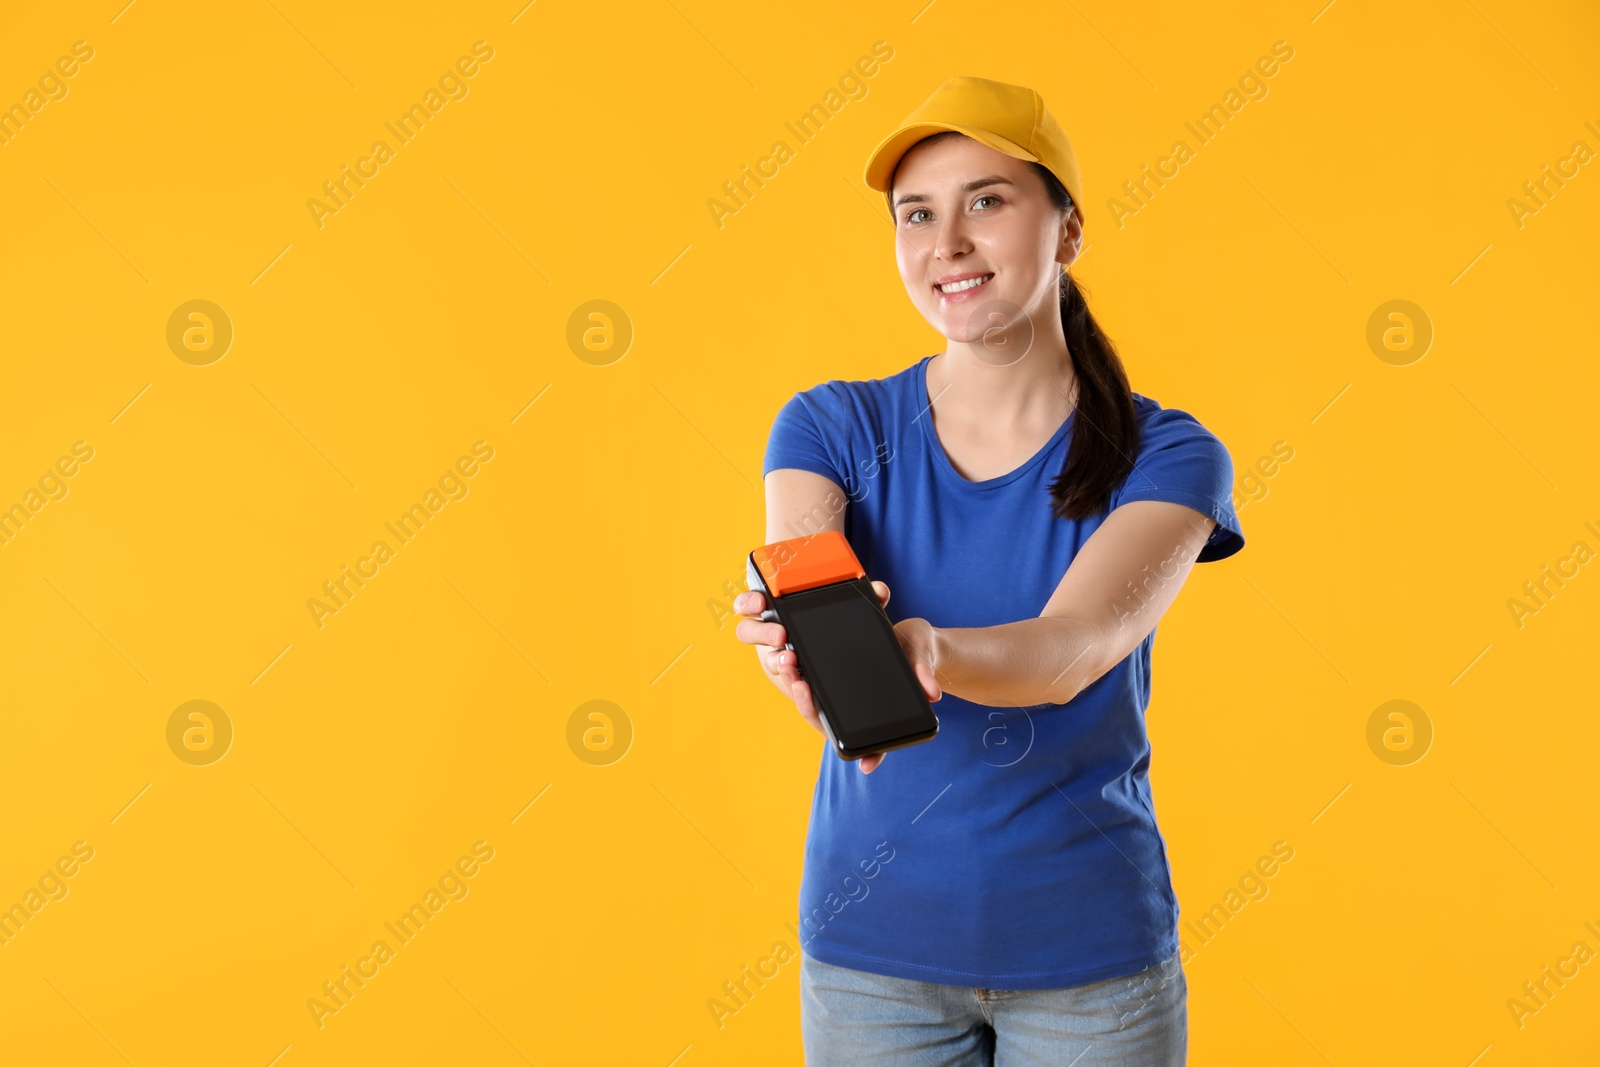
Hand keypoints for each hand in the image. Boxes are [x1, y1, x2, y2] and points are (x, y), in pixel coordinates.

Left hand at [733, 581, 940, 774]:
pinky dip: (795, 651)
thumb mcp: (922, 660)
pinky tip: (785, 635)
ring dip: (789, 671)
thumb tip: (932, 693)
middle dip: (795, 688)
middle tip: (789, 666)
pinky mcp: (831, 663)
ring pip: (804, 684)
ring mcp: (835, 683)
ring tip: (785, 652)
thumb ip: (924, 674)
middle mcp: (843, 700)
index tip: (802, 690)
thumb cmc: (918, 654)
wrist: (918, 641)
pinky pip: (808, 662)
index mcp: (859, 708)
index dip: (812, 708)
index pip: (828, 721)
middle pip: (809, 703)